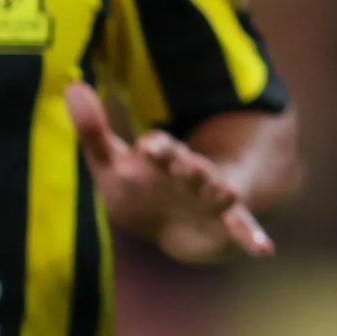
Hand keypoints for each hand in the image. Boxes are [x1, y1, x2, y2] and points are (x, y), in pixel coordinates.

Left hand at [66, 82, 273, 263]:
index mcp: (165, 158)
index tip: (147, 145)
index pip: (160, 149)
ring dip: (219, 191)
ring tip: (227, 192)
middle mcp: (192, 173)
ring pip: (217, 191)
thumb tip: (71, 85)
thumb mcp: (112, 162)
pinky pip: (242, 229)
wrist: (178, 222)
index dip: (156, 148)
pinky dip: (253, 237)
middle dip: (188, 165)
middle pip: (191, 166)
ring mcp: (212, 197)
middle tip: (186, 163)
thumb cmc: (141, 186)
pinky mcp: (226, 223)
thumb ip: (94, 129)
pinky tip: (265, 250)